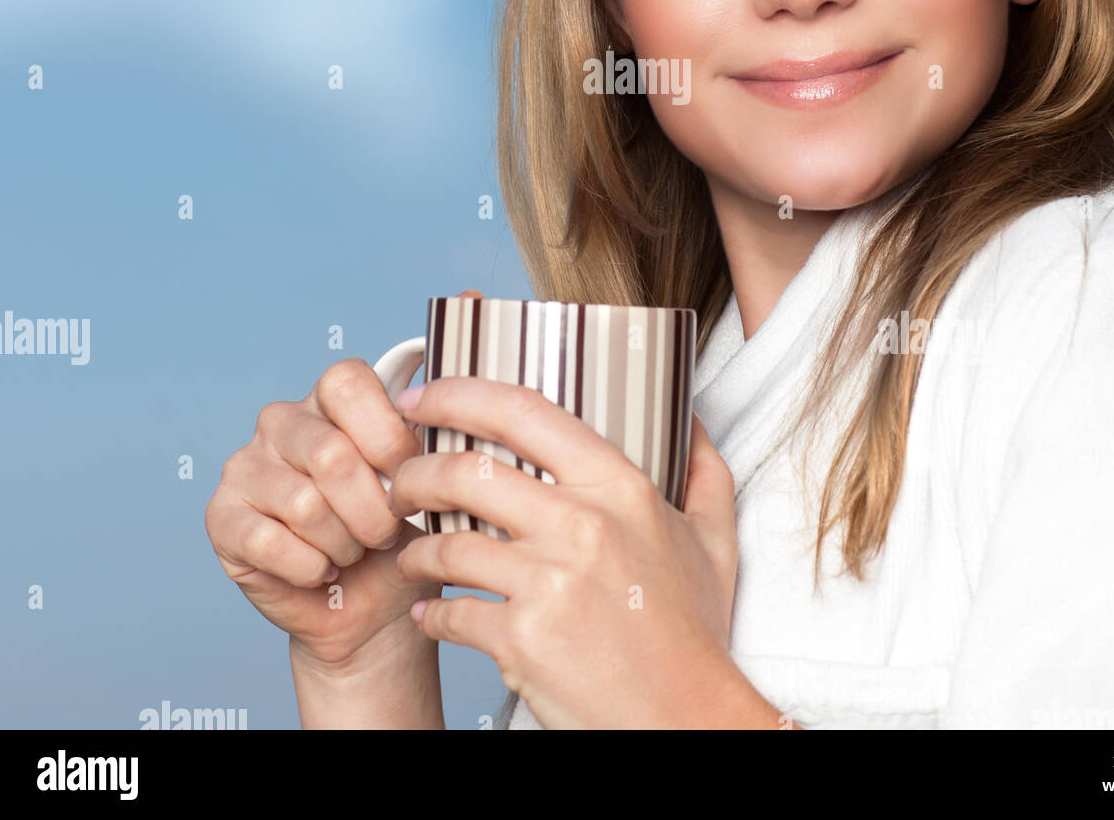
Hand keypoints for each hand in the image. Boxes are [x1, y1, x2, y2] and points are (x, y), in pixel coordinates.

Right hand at [204, 338, 455, 668]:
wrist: (380, 608)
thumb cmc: (414, 529)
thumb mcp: (445, 459)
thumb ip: (456, 382)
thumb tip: (475, 291)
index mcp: (334, 395)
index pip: (346, 382)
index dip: (385, 436)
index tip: (410, 473)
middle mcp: (283, 419)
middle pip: (329, 452)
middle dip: (374, 506)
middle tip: (387, 529)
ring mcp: (245, 466)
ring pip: (306, 503)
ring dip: (346, 541)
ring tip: (356, 548)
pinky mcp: (222, 518)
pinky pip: (271, 542)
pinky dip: (312, 567)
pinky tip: (324, 569)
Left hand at [389, 377, 739, 728]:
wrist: (685, 718)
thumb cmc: (693, 634)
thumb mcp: (713, 540)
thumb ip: (702, 472)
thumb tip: (689, 422)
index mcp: (619, 489)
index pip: (525, 413)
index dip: (460, 394)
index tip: (427, 396)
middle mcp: (581, 525)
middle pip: (466, 473)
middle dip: (416, 475)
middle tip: (401, 483)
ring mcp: (549, 582)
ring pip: (447, 544)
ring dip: (416, 550)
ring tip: (413, 555)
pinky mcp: (522, 639)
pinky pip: (450, 614)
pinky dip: (431, 615)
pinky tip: (431, 614)